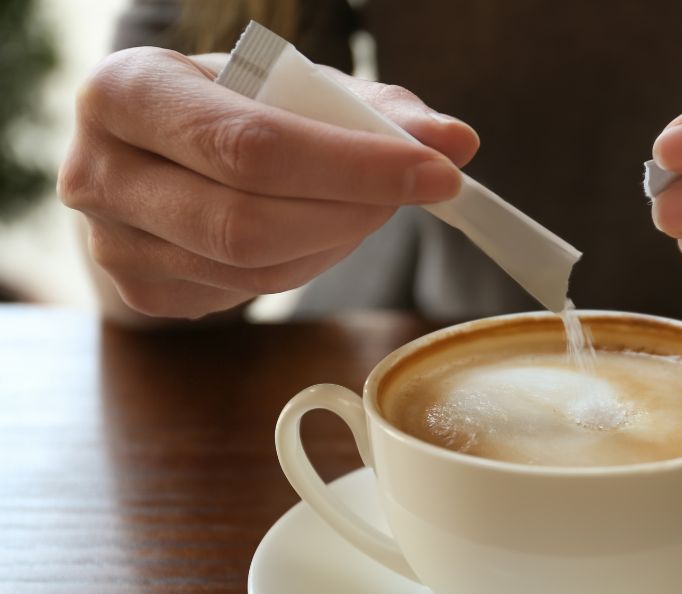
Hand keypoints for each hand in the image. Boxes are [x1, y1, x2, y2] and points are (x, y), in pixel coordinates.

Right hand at [59, 47, 478, 319]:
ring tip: (364, 204)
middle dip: (354, 211)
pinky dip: (304, 264)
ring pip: (255, 268)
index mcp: (125, 91)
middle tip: (419, 192)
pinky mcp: (142, 293)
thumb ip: (377, 109)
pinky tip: (314, 230)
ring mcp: (112, 245)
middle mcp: (98, 171)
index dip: (354, 167)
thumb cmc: (232, 105)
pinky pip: (247, 293)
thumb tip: (457, 142)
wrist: (154, 148)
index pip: (251, 145)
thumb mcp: (293, 86)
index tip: (436, 171)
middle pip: (248, 222)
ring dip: (336, 240)